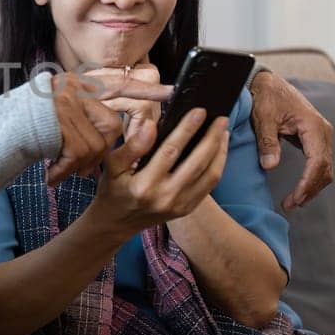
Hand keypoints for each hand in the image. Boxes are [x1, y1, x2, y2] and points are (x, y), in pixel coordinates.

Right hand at [45, 69, 168, 184]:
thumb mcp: (60, 108)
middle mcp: (76, 88)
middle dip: (100, 150)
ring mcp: (69, 102)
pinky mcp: (62, 121)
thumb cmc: (30, 122)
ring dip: (82, 162)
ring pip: (97, 142)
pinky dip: (66, 169)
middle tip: (85, 169)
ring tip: (62, 170)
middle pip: (111, 124)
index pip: (120, 83)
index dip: (145, 88)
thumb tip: (113, 125)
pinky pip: (80, 152)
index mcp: (81, 83)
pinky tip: (54, 176)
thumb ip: (87, 111)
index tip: (169, 92)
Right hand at [88, 108, 230, 233]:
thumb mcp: (112, 166)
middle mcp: (165, 197)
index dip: (187, 129)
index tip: (199, 111)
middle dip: (211, 137)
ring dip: (219, 150)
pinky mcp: (187, 208)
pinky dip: (218, 164)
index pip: (170, 151)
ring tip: (222, 130)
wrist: (117, 222)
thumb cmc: (114, 189)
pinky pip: (210, 185)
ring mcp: (179, 205)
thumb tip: (151, 124)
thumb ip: (132, 145)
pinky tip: (218, 149)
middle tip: (221, 117)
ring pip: (209, 174)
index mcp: (144, 185)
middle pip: (197, 163)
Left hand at [248, 71, 333, 210]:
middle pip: (325, 168)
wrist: (268, 82)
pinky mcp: (314, 138)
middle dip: (310, 189)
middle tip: (290, 205)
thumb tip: (270, 166)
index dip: (307, 183)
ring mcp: (320, 135)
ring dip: (311, 187)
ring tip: (293, 202)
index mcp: (313, 126)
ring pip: (324, 168)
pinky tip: (298, 190)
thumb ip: (267, 141)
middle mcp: (322, 131)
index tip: (295, 198)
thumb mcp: (263, 117)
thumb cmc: (265, 97)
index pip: (317, 162)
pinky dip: (311, 178)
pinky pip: (318, 163)